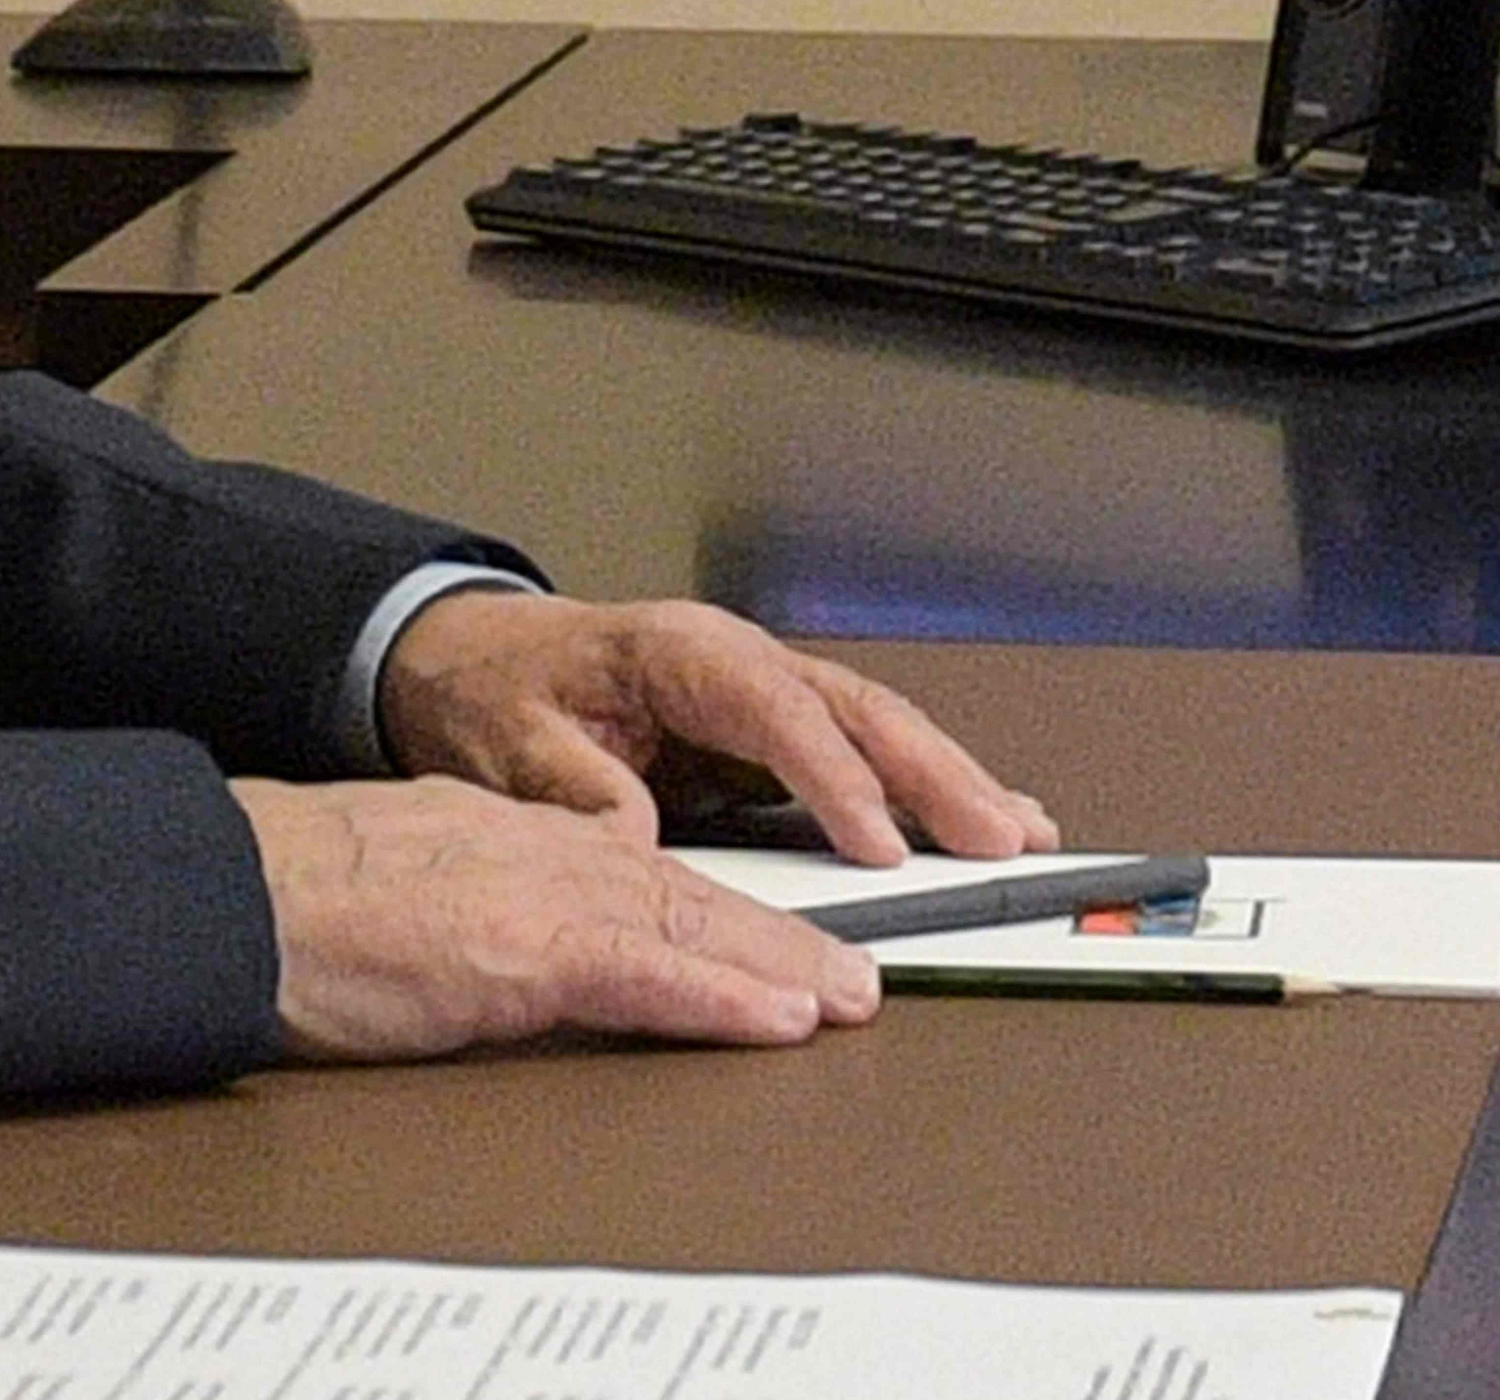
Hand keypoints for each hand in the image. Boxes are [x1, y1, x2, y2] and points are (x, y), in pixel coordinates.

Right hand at [236, 773, 878, 1063]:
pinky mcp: (527, 950)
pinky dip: (724, 996)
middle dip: (787, 939)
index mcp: (533, 838)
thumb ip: (492, 891)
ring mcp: (549, 900)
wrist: (246, 890)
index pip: (654, 875)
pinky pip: (650, 974)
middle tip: (858, 978)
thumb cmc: (309, 895)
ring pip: (697, 927)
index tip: (785, 945)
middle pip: (700, 896)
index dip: (730, 914)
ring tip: (851, 999)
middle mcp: (559, 857)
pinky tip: (781, 1018)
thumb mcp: (427, 872)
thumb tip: (524, 933)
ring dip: (784, 969)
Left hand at [379, 588, 1054, 865]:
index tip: (878, 845)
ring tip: (1018, 832)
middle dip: (937, 775)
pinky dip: (919, 789)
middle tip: (999, 837)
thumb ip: (574, 792)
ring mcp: (763, 689)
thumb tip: (633, 843)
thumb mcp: (510, 747)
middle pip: (860, 710)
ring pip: (878, 728)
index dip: (836, 780)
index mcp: (681, 653)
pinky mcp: (769, 730)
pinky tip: (969, 821)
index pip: (779, 713)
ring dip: (950, 781)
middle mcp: (741, 660)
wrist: (481, 663)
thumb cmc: (499, 697)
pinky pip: (859, 753)